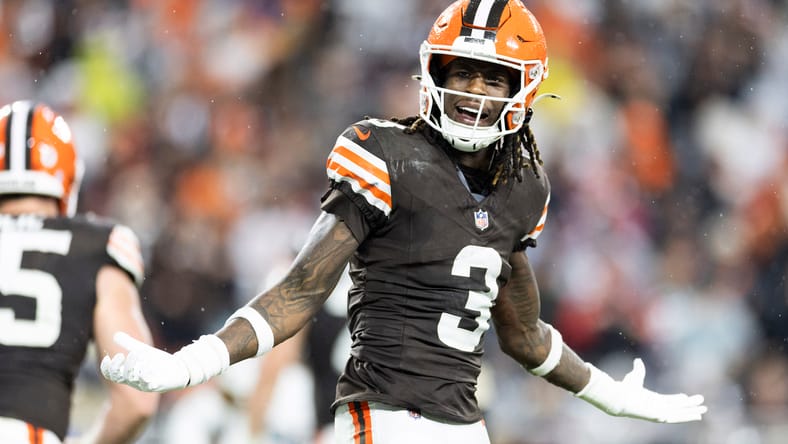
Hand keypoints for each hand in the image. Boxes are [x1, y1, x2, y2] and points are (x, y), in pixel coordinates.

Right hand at [100, 332, 188, 391]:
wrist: (178, 368)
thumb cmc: (158, 361)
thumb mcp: (142, 351)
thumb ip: (129, 344)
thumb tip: (115, 334)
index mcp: (129, 374)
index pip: (111, 375)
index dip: (106, 368)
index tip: (108, 357)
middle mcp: (135, 381)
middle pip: (119, 377)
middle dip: (118, 366)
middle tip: (123, 354)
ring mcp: (146, 384)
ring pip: (133, 380)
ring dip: (132, 366)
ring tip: (137, 354)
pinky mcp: (158, 385)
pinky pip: (149, 384)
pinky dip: (146, 374)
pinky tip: (148, 365)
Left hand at [576, 358, 707, 422]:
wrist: (619, 396)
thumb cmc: (624, 388)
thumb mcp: (635, 376)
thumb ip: (638, 369)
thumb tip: (638, 360)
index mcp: (652, 400)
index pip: (669, 401)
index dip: (678, 400)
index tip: (686, 397)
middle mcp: (657, 408)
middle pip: (677, 408)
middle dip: (690, 407)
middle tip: (702, 407)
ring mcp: (658, 413)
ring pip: (679, 414)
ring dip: (691, 413)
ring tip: (703, 411)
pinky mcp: (659, 416)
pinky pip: (676, 418)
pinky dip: (687, 416)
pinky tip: (696, 415)